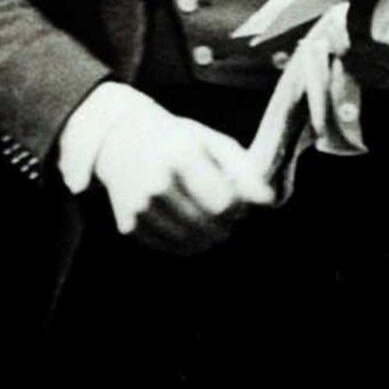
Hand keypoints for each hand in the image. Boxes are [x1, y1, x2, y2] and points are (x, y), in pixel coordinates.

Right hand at [93, 105, 273, 253]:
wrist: (119, 139)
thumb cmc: (178, 139)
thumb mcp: (215, 143)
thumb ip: (245, 171)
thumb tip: (269, 202)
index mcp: (181, 156)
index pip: (224, 204)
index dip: (238, 208)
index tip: (237, 200)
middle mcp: (156, 184)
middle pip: (209, 227)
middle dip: (226, 226)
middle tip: (225, 213)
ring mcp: (139, 208)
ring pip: (191, 243)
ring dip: (208, 237)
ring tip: (206, 216)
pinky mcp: (128, 225)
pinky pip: (171, 249)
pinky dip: (186, 243)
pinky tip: (187, 223)